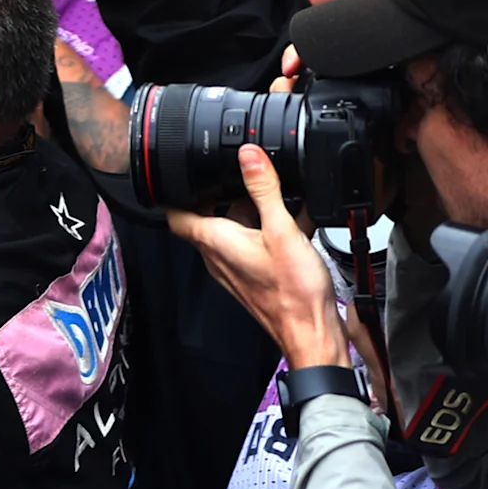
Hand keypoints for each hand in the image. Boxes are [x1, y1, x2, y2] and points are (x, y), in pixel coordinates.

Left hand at [165, 145, 349, 369]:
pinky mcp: (254, 273)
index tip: (185, 171)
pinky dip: (270, 228)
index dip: (176, 190)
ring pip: (236, 228)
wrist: (312, 332)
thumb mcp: (281, 230)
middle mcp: (218, 255)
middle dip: (227, 193)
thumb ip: (264, 190)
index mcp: (214, 241)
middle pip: (209, 215)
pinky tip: (299, 217)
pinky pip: (255, 242)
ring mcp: (235, 265)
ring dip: (255, 210)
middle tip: (248, 176)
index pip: (175, 213)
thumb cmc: (293, 293)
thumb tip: (248, 156)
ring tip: (282, 195)